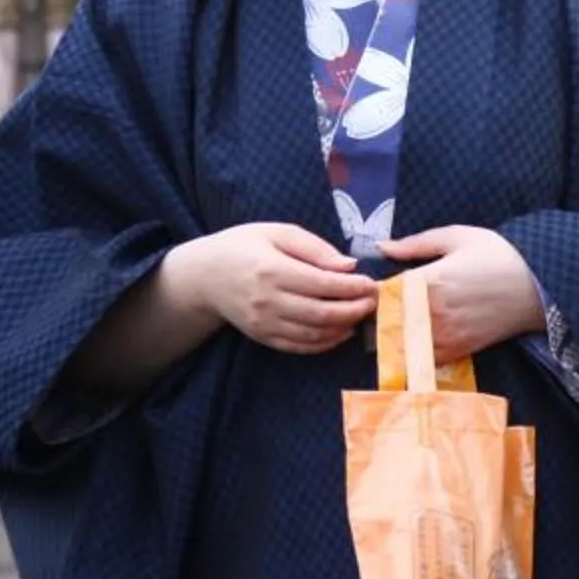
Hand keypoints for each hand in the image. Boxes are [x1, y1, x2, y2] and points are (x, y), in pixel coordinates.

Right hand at [164, 223, 374, 355]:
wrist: (204, 275)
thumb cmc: (243, 246)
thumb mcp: (277, 232)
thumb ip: (314, 247)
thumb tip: (348, 266)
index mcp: (272, 270)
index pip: (323, 284)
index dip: (353, 287)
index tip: (373, 284)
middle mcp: (267, 300)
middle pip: (321, 313)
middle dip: (354, 310)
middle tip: (374, 302)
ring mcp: (263, 323)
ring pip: (313, 334)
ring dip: (343, 328)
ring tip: (362, 316)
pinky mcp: (262, 337)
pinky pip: (298, 346)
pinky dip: (324, 343)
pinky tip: (341, 332)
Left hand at [376, 227, 546, 358]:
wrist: (538, 287)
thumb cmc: (499, 255)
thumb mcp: (458, 237)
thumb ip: (417, 243)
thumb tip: (381, 247)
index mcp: (428, 280)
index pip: (382, 292)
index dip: (373, 290)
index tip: (373, 287)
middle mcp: (432, 312)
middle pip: (385, 320)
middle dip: (378, 313)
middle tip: (379, 306)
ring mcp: (444, 335)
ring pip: (399, 342)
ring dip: (392, 333)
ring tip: (396, 321)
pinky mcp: (456, 350)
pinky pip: (420, 357)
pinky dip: (412, 349)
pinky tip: (416, 337)